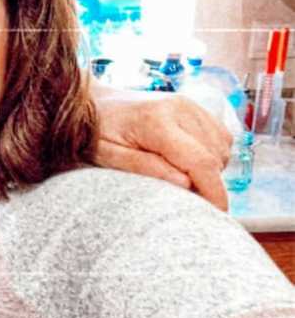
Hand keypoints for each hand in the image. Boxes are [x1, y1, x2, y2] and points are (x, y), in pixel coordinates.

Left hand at [93, 89, 232, 210]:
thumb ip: (145, 168)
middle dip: (208, 182)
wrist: (95, 102)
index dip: (214, 192)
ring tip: (179, 173)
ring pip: (222, 148)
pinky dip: (212, 154)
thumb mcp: (109, 156)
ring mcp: (190, 105)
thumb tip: (186, 184)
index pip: (201, 161)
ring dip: (210, 168)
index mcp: (156, 121)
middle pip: (215, 157)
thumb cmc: (97, 132)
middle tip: (183, 195)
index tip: (218, 214)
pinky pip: (221, 137)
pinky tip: (186, 160)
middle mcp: (179, 108)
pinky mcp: (195, 106)